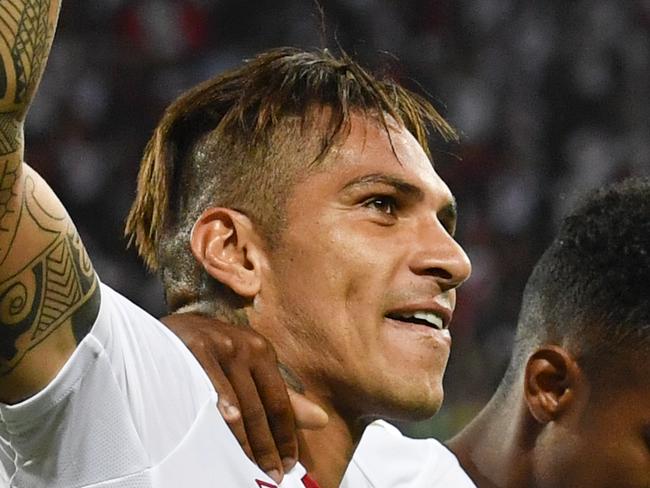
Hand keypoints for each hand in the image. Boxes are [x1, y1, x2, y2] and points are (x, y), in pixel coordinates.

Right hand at [161, 313, 327, 483]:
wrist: (171, 328)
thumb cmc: (213, 351)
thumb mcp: (249, 366)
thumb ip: (283, 394)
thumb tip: (320, 420)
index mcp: (262, 350)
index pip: (280, 401)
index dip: (286, 435)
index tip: (290, 462)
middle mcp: (245, 347)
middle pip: (261, 407)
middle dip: (268, 445)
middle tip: (273, 474)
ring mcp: (220, 347)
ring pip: (238, 405)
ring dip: (247, 441)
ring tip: (253, 468)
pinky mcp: (194, 350)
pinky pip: (211, 392)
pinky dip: (221, 415)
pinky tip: (227, 436)